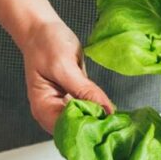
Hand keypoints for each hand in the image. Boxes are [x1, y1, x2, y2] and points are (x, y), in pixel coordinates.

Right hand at [21, 19, 112, 133]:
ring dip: (100, 122)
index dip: (87, 129)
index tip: (108, 125)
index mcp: (43, 108)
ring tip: (119, 123)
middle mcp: (52, 112)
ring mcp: (63, 107)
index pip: (67, 129)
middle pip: (76, 130)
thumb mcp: (64, 66)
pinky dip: (99, 111)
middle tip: (119, 126)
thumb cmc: (45, 44)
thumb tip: (106, 110)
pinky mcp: (75, 99)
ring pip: (84, 123)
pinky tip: (112, 112)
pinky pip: (88, 110)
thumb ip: (84, 90)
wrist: (41, 28)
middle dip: (96, 128)